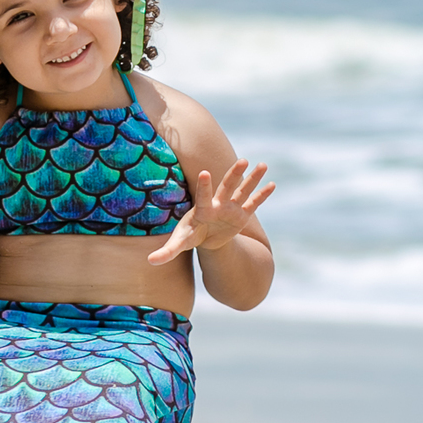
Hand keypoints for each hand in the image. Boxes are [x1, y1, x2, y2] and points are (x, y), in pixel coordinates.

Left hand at [147, 159, 274, 264]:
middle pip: (227, 187)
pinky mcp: (241, 215)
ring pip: (243, 191)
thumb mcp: (179, 244)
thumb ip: (166, 251)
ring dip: (252, 179)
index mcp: (202, 210)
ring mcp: (231, 208)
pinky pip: (253, 204)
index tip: (205, 172)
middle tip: (242, 161)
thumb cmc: (190, 236)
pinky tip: (273, 184)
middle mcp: (218, 205)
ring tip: (262, 164)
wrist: (204, 236)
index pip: (203, 196)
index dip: (204, 186)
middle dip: (234, 175)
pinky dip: (262, 195)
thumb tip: (150, 262)